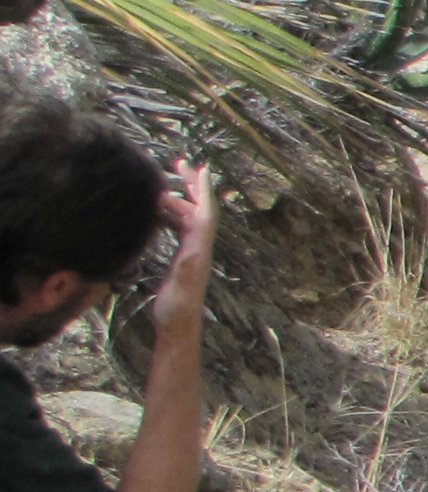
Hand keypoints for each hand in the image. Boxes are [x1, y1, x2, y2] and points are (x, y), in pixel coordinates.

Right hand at [146, 161, 212, 334]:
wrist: (178, 328)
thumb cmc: (177, 310)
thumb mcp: (180, 288)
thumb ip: (186, 270)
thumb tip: (191, 250)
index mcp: (199, 251)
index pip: (204, 215)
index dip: (202, 191)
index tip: (200, 169)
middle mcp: (199, 249)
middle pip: (198, 210)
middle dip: (191, 186)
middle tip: (179, 164)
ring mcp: (192, 254)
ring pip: (188, 218)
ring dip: (178, 200)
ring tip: (161, 185)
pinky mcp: (183, 260)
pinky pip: (179, 230)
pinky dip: (170, 216)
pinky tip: (158, 212)